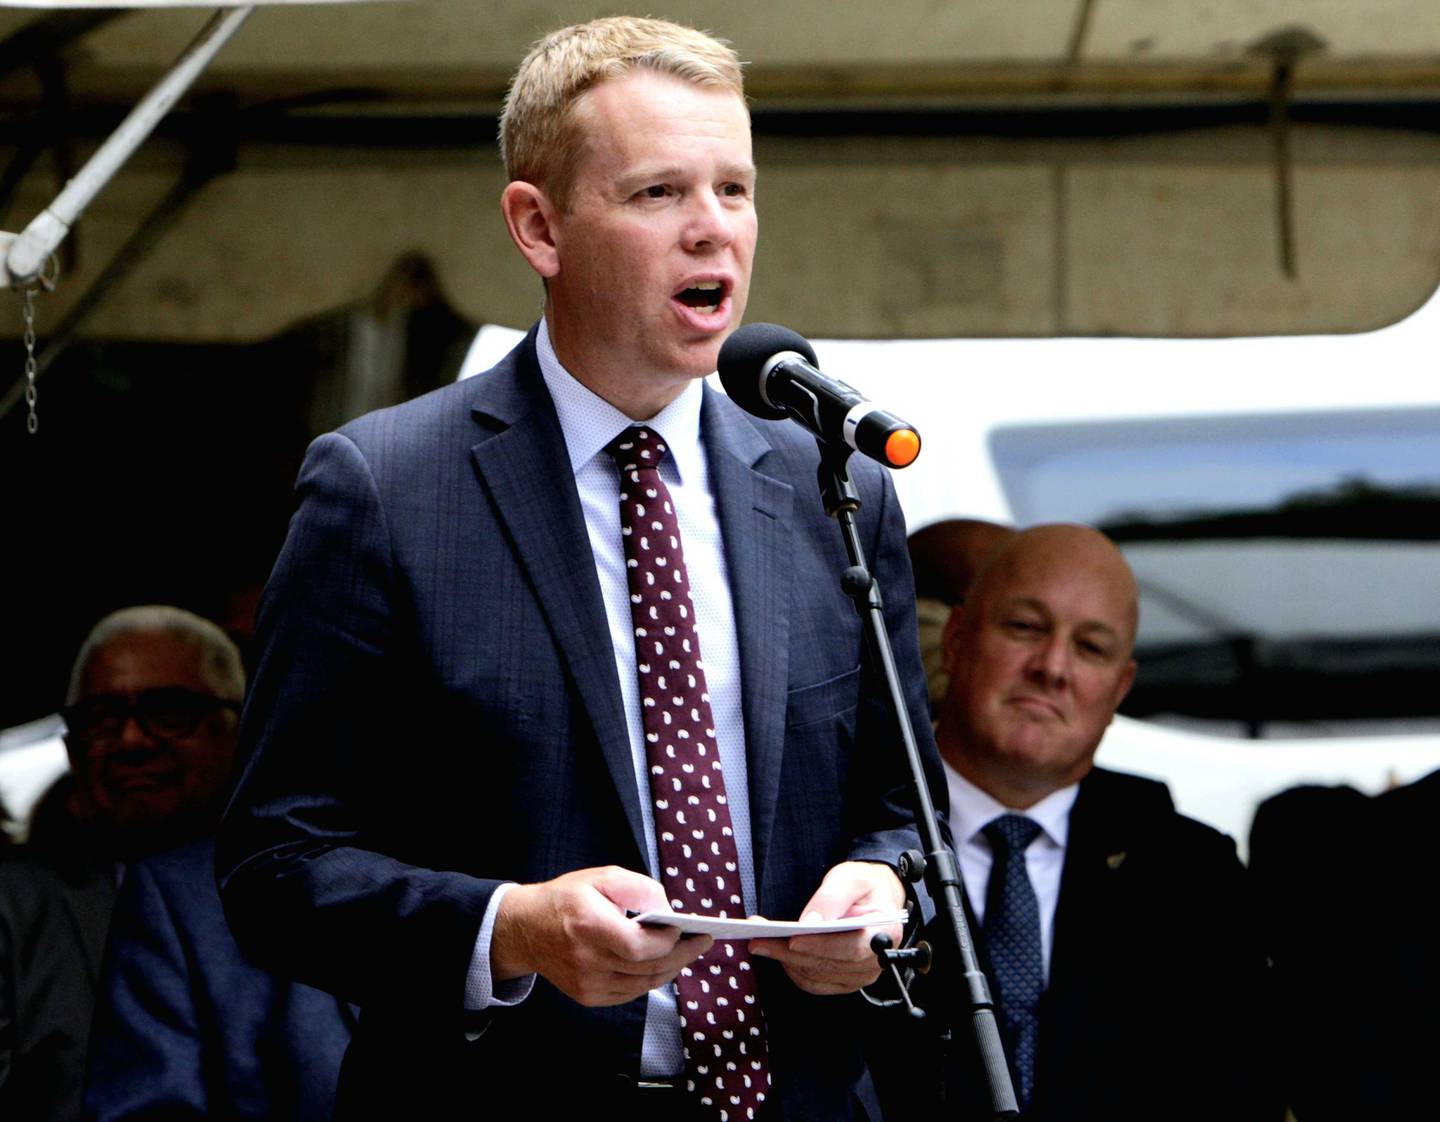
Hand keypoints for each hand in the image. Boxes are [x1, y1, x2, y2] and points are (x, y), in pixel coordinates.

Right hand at [492, 866, 712, 1006]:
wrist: (526, 930)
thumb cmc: (567, 899)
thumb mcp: (602, 877)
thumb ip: (638, 888)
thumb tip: (668, 910)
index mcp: (589, 926)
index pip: (640, 947)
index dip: (669, 941)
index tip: (686, 928)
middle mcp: (587, 960)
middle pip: (648, 968)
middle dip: (682, 955)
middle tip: (703, 942)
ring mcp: (587, 983)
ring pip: (644, 984)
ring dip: (670, 968)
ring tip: (687, 952)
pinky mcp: (588, 996)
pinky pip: (631, 992)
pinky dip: (649, 978)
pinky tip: (659, 963)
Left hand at [748, 861, 904, 995]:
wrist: (872, 899)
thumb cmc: (864, 886)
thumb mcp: (851, 878)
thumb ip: (833, 898)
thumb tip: (810, 923)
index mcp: (885, 933)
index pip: (853, 948)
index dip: (822, 946)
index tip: (793, 939)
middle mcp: (875, 961)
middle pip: (829, 964)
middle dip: (789, 952)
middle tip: (758, 938)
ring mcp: (859, 976)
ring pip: (815, 975)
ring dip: (784, 960)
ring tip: (759, 941)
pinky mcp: (842, 981)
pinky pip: (812, 982)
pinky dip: (791, 968)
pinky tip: (775, 952)